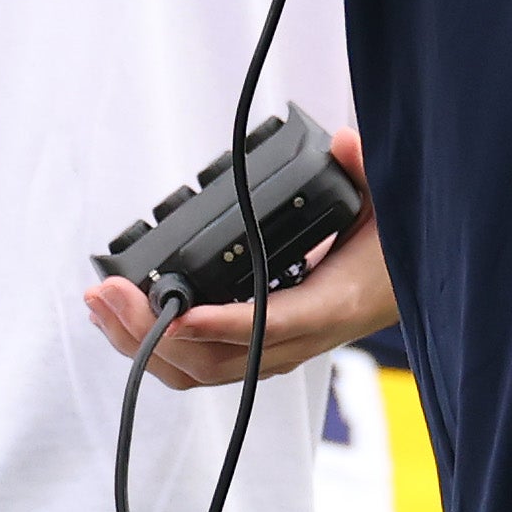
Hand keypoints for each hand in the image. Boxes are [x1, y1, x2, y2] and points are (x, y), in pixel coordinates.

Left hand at [80, 131, 394, 386]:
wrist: (410, 289)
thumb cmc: (395, 250)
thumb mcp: (391, 204)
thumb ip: (365, 169)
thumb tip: (344, 142)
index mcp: (330, 307)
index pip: (270, 326)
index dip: (220, 325)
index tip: (176, 312)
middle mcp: (296, 343)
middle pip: (215, 360)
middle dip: (153, 333)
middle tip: (108, 294)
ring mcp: (272, 353)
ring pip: (198, 369)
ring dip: (142, 344)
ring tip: (101, 305)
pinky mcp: (255, 351)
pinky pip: (200, 360)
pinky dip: (157, 344)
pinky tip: (124, 318)